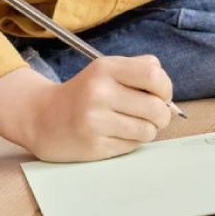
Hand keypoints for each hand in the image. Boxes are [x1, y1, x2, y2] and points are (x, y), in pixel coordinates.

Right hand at [0, 57, 172, 161]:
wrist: (42, 118)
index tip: (161, 94)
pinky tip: (116, 134)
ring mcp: (95, 122)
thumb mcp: (107, 71)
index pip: (153, 75)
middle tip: (154, 115)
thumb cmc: (85, 93)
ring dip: (148, 130)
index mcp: (105, 68)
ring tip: (132, 124)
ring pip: (148, 131)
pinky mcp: (94, 147)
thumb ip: (142, 74)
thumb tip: (172, 104)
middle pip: (156, 108)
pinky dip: (132, 141)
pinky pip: (132, 146)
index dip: (166, 88)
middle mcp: (99, 93)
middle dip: (162, 115)